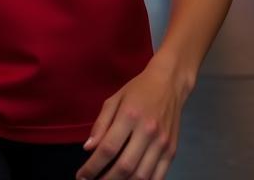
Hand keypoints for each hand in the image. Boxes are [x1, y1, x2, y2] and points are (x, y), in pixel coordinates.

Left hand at [78, 57, 189, 179]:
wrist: (170, 84)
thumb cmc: (138, 90)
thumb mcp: (114, 99)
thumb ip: (101, 124)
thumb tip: (88, 148)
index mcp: (129, 115)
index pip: (108, 148)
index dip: (92, 166)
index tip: (81, 176)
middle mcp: (147, 131)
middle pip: (125, 166)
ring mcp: (162, 143)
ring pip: (141, 176)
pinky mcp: (172, 151)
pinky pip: (158, 176)